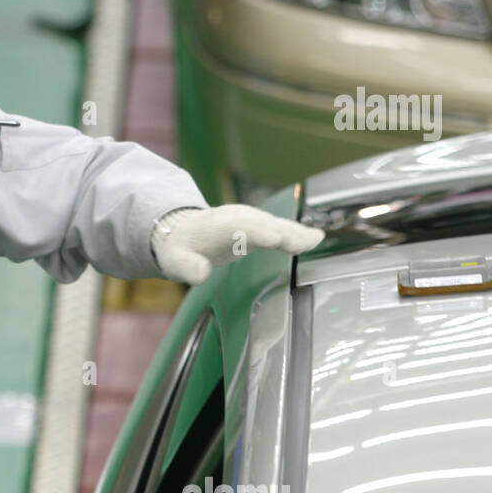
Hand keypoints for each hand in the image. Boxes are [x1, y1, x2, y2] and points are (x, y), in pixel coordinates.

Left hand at [150, 204, 325, 285]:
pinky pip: (280, 228)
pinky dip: (297, 233)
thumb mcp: (175, 260)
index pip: (239, 229)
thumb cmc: (180, 248)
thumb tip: (200, 274)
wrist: (183, 231)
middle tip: (307, 241)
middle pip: (265, 225)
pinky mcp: (259, 225)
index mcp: (217, 227)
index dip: (257, 233)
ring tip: (316, 239)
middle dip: (284, 232)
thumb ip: (187, 267)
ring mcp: (250, 220)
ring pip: (276, 224)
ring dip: (296, 232)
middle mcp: (237, 218)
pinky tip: (315, 238)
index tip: (275, 239)